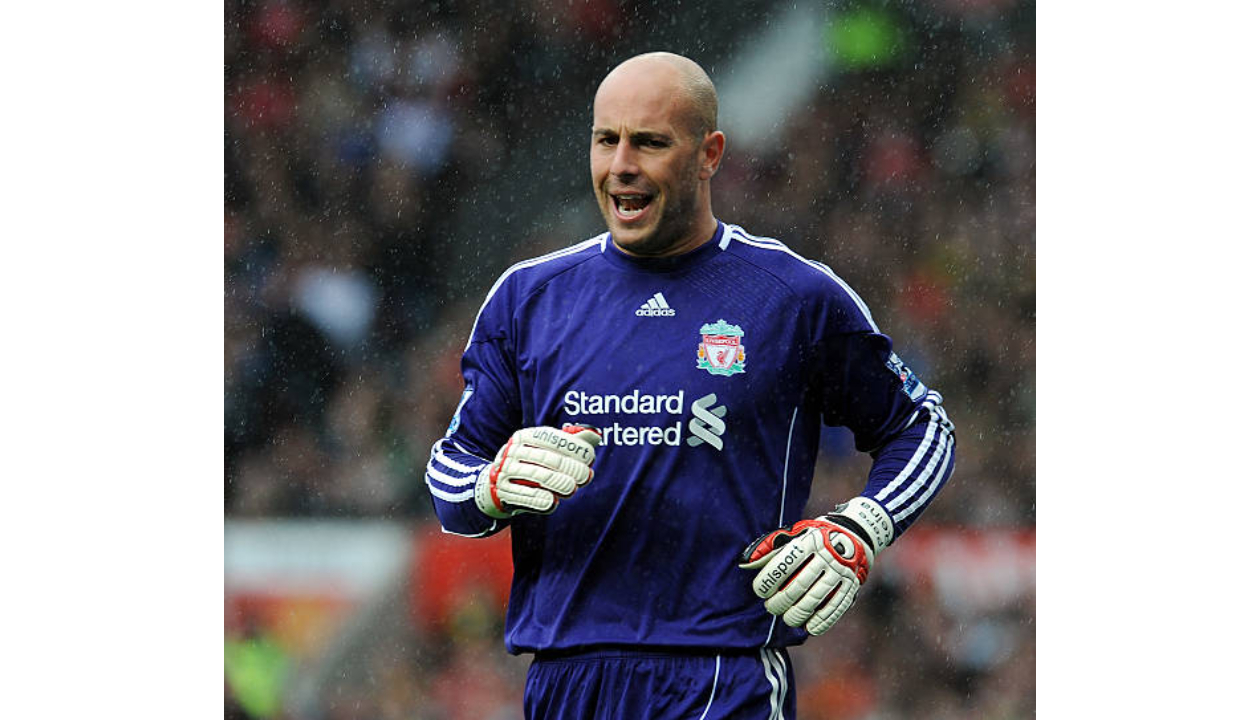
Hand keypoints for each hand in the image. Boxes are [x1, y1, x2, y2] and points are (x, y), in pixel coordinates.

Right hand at [474, 424, 601, 518]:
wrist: (497, 483)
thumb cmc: (532, 463)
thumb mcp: (547, 449)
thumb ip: (571, 442)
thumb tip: (596, 434)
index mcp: (525, 436)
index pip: (552, 439)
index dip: (573, 447)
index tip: (590, 456)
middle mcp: (513, 451)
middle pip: (547, 458)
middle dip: (569, 467)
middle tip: (585, 476)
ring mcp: (506, 471)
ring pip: (536, 476)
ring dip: (557, 483)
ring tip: (572, 489)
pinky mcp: (504, 492)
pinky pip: (523, 496)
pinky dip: (539, 500)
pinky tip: (553, 502)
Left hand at [739, 517, 871, 635]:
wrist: (852, 536)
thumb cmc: (811, 539)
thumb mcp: (791, 535)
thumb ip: (767, 548)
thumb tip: (744, 563)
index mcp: (808, 541)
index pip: (784, 564)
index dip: (768, 581)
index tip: (760, 591)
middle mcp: (826, 556)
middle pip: (799, 586)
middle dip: (780, 602)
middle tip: (771, 607)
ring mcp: (840, 572)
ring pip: (815, 600)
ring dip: (797, 615)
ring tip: (788, 619)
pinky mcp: (851, 586)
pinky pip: (835, 608)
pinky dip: (822, 621)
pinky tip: (809, 627)